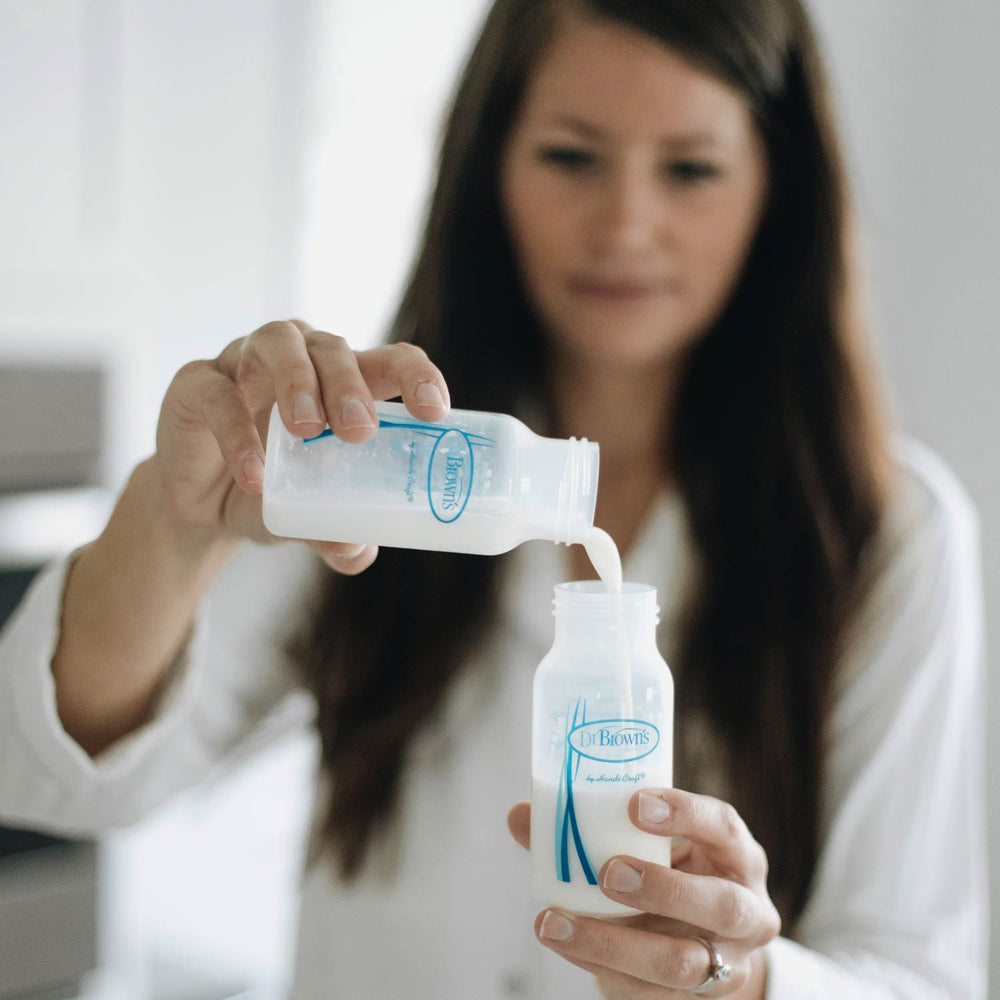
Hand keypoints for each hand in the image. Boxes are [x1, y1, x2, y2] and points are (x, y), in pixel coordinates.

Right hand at [154, 319, 450, 571]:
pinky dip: (236, 432)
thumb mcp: (309, 517)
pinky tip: (254, 475)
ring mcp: (246, 363)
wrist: (199, 508)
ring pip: (278, 342)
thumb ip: (334, 532)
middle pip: (334, 347)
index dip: (417, 377)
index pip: (391, 361)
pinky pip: (218, 393)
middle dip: (350, 385)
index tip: (435, 412)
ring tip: (307, 429)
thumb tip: (357, 551)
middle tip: (360, 431)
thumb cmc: (273, 493)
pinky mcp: (197, 383)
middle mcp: (301, 359)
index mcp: (345, 381)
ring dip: (298, 381)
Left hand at [507, 789, 779, 997]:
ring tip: (555, 922)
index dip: (685, 814)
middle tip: (607, 872)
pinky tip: (566, 944)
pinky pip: (651, 995)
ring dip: (615, 944)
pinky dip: (603, 969)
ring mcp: (730, 963)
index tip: (635, 802)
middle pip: (719, 904)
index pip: (722, 827)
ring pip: (683, 963)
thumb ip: (592, 828)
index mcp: (736, 853)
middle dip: (662, 889)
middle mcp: (746, 909)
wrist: (708, 942)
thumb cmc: (670, 872)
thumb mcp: (650, 845)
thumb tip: (520, 814)